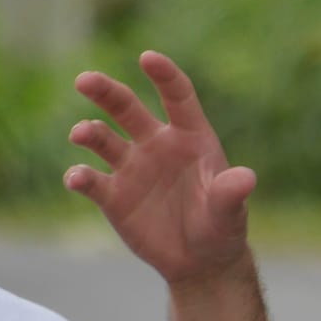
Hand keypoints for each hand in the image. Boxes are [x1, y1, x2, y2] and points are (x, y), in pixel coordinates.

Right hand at [64, 51, 259, 285]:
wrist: (199, 262)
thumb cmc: (221, 228)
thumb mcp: (230, 213)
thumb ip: (230, 193)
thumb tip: (245, 179)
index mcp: (189, 136)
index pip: (176, 96)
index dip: (164, 75)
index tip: (147, 58)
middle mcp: (156, 144)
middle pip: (127, 108)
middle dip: (106, 92)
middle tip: (84, 81)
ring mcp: (131, 168)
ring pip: (103, 140)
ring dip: (89, 133)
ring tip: (80, 133)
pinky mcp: (113, 197)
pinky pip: (92, 182)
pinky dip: (80, 178)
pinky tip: (75, 178)